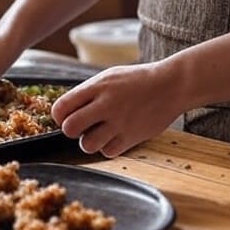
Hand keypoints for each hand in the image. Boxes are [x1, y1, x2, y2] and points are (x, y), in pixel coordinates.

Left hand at [51, 61, 182, 157]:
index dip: (59, 116)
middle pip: (70, 128)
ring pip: (87, 145)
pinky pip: (108, 152)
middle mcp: (106, 104)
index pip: (61, 107)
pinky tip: (114, 136)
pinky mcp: (132, 136)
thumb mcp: (109, 77)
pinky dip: (107, 147)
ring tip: (98, 133)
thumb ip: (88, 93)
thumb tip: (66, 112)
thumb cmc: (137, 81)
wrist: (171, 85)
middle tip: (80, 127)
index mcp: (97, 86)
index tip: (65, 117)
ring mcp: (119, 122)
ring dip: (89, 142)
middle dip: (71, 130)